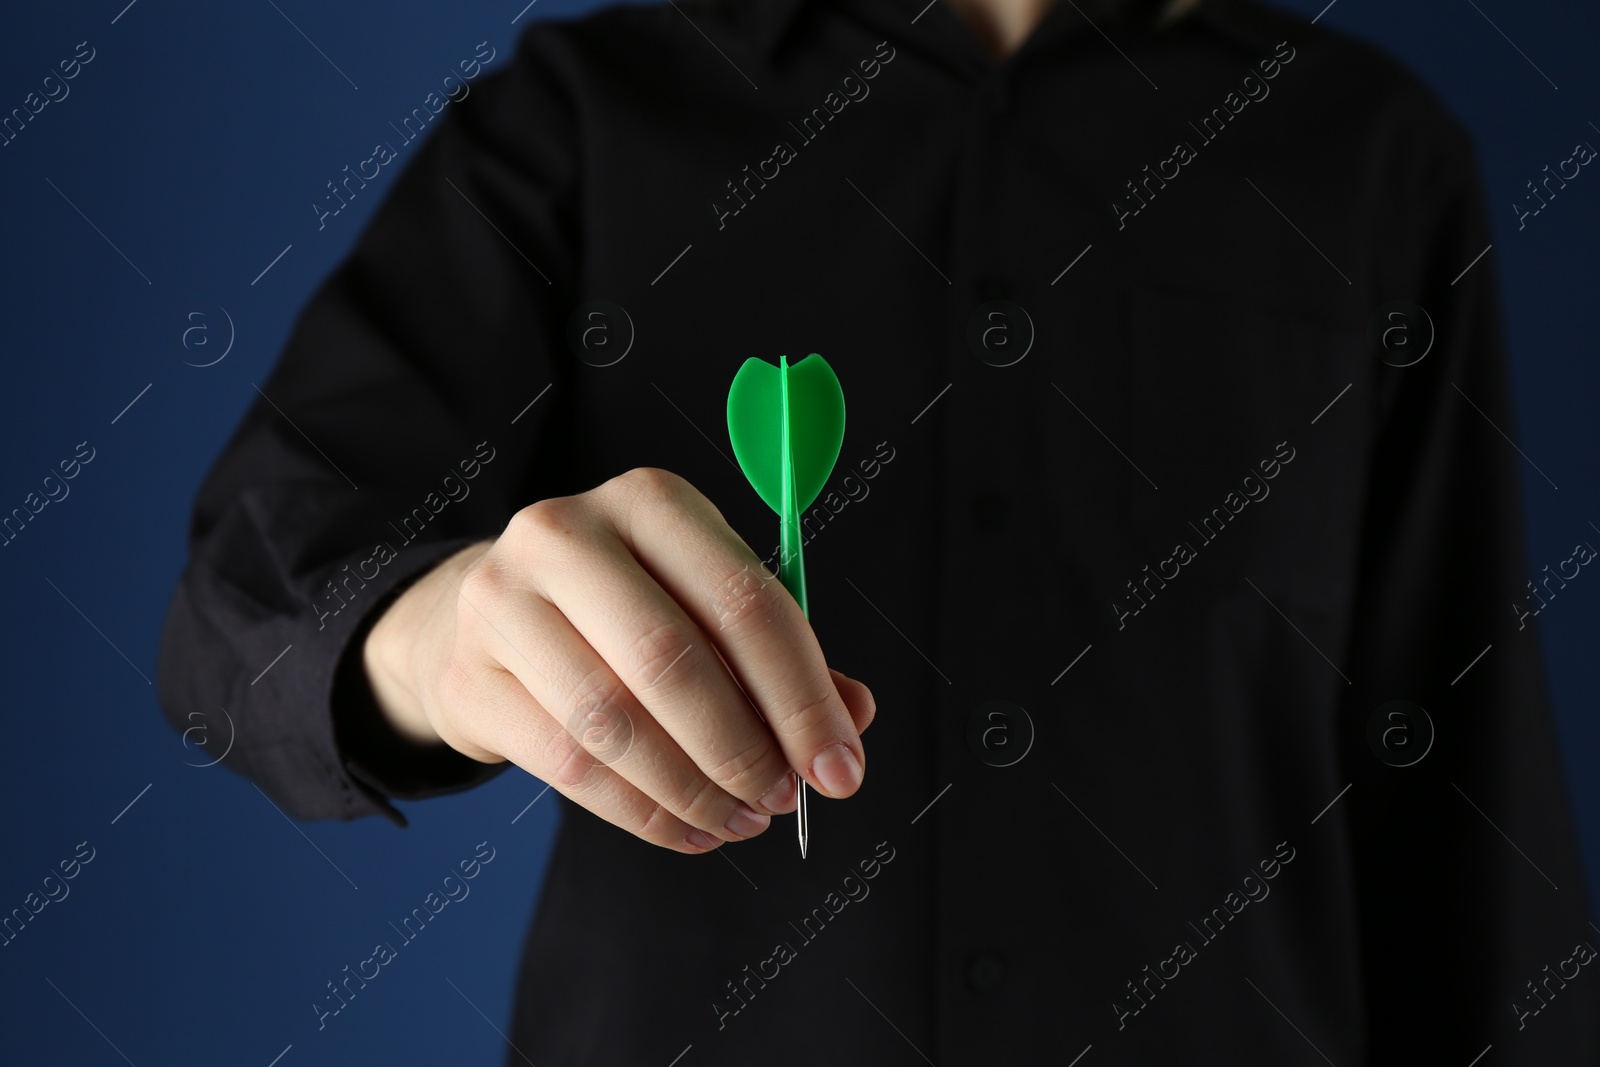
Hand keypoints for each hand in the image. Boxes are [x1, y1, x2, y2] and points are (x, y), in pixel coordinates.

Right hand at [362, 467, 874, 851]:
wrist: (477, 619)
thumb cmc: (620, 609)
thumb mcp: (701, 601)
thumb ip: (777, 655)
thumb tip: (851, 718)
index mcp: (649, 500)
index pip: (743, 600)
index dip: (801, 695)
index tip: (839, 767)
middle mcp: (566, 534)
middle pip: (671, 660)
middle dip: (743, 748)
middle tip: (780, 799)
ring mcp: (504, 602)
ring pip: (614, 721)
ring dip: (692, 789)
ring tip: (738, 821)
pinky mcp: (468, 676)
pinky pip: (568, 766)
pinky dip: (641, 812)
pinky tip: (686, 829)